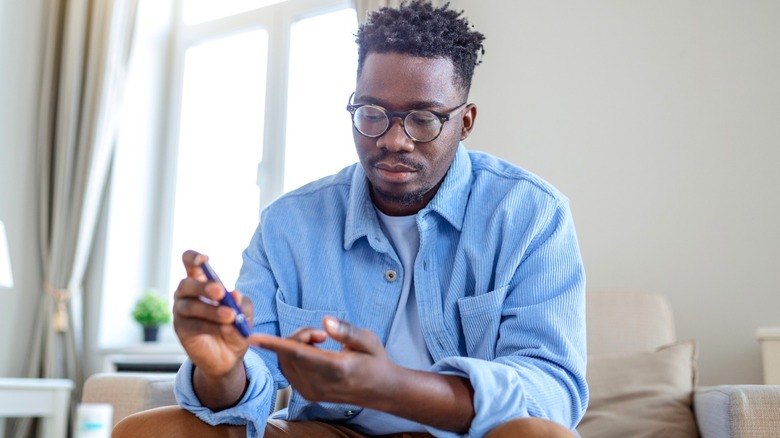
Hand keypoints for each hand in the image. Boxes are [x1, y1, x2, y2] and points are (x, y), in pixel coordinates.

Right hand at [173, 250, 253, 407]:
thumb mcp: (244, 312)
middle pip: (187, 284)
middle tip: (220, 292)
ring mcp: (181, 312)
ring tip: (230, 316)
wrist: (229, 356)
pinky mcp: (182, 330)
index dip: (193, 258)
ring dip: (212, 310)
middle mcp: (186, 294)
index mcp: (201, 281)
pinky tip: (227, 329)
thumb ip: (240, 303)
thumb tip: (235, 294)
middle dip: (203, 287)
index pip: (189, 263)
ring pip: (191, 306)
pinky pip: (194, 325)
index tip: (204, 259)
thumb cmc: (235, 325)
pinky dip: (211, 326)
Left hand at [251, 317, 474, 431]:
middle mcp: (319, 384)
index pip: (298, 354)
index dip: (274, 344)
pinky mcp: (306, 394)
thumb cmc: (374, 361)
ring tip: (321, 342)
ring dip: (295, 345)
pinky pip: (288, 368)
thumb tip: (325, 321)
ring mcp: (311, 391)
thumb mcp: (368, 340)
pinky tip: (314, 353)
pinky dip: (294, 355)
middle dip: (299, 335)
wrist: (380, 390)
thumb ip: (346, 331)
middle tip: (322, 334)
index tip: (253, 337)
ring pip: (286, 361)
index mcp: (335, 369)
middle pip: (289, 353)